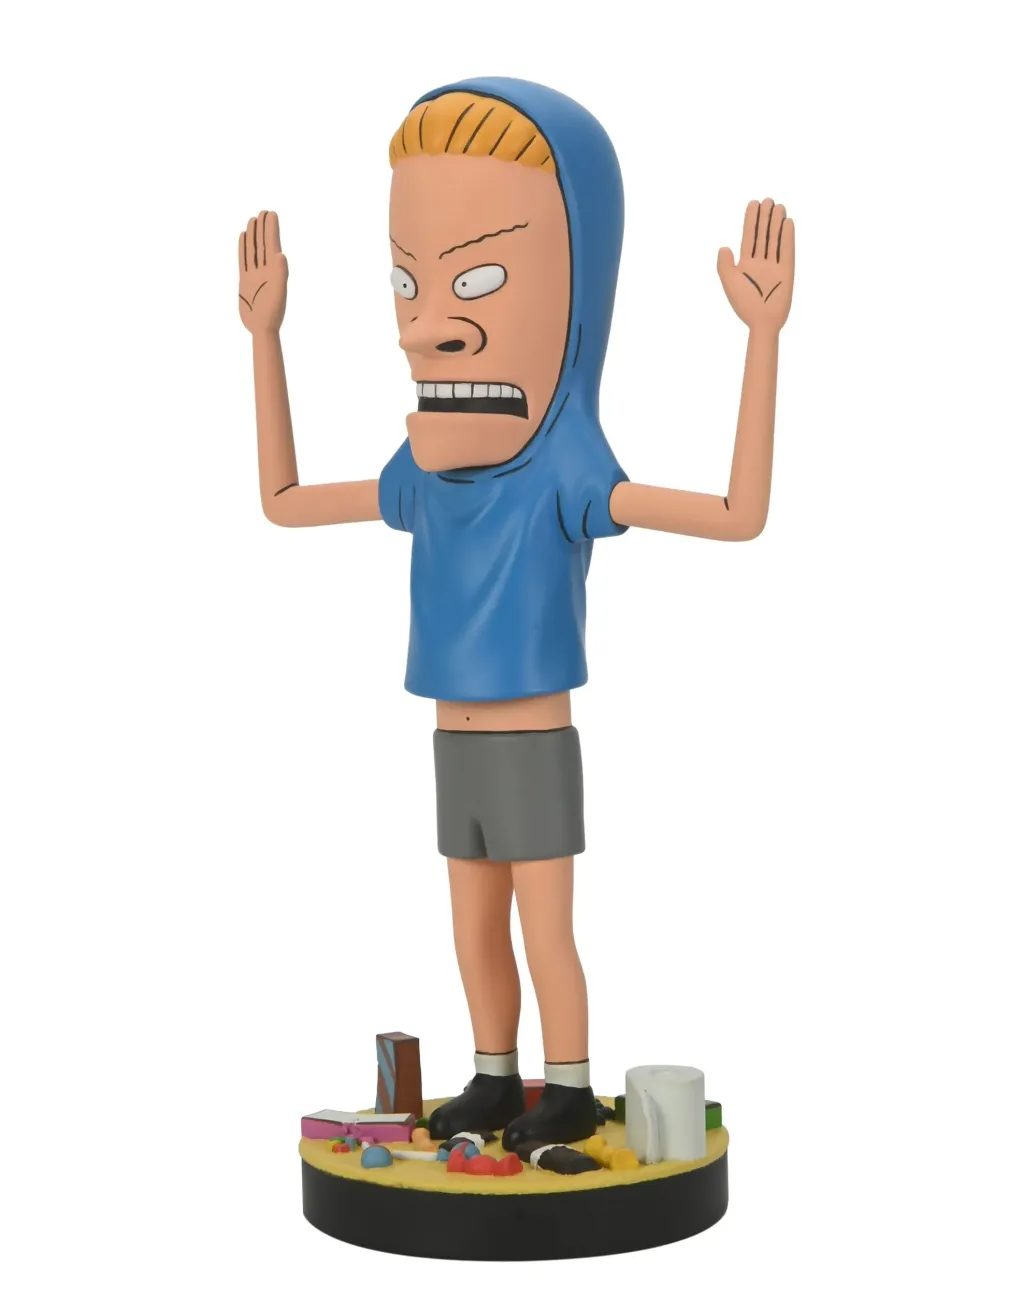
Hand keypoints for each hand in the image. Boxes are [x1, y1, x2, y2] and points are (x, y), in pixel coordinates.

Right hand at [238, 210, 287, 333]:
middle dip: (264, 228)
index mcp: (274, 270)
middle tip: (264, 211)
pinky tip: (243, 238)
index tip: (271, 213)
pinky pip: (244, 260)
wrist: (261, 328)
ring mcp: (254, 274)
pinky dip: (244, 248)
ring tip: (253, 220)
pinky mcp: (245, 281)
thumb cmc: (272, 313)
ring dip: (254, 235)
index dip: (272, 229)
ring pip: (253, 250)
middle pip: (263, 244)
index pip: (272, 244)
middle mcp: (264, 270)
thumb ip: (280, 273)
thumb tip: (281, 254)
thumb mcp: (278, 292)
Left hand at [717, 199, 794, 333]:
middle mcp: (760, 262)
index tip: (753, 204)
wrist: (762, 322)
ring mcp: (774, 265)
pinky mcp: (787, 271)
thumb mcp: (729, 284)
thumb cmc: (744, 305)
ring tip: (778, 206)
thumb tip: (724, 247)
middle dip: (765, 217)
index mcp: (745, 264)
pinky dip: (787, 237)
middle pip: (763, 235)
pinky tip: (787, 223)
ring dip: (776, 223)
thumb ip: (724, 265)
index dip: (751, 220)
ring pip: (775, 240)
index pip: (749, 237)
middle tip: (768, 200)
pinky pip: (787, 251)